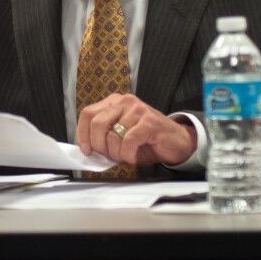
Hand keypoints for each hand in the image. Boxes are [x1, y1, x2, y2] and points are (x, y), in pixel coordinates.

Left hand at [76, 94, 196, 166]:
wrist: (177, 142)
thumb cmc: (146, 141)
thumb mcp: (119, 136)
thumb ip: (104, 136)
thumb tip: (87, 148)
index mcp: (114, 102)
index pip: (88, 114)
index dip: (83, 133)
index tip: (86, 150)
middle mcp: (125, 102)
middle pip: (97, 123)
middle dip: (99, 146)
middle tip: (109, 156)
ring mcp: (138, 110)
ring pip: (113, 135)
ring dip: (116, 153)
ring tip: (125, 156)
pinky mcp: (150, 122)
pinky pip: (129, 141)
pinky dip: (128, 154)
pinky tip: (133, 157)